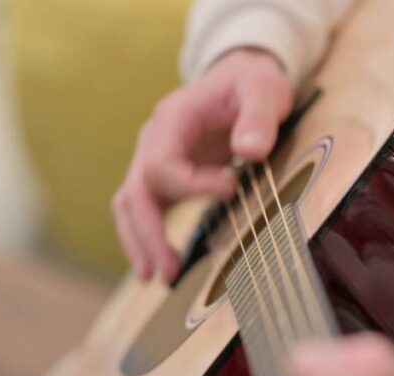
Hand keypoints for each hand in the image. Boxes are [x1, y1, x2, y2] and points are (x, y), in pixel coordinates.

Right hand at [112, 48, 292, 281]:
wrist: (239, 79)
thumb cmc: (251, 84)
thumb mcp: (263, 89)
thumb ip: (258, 116)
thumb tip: (250, 151)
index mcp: (172, 119)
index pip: (163, 164)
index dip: (191, 185)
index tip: (231, 189)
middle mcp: (153, 141)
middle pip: (135, 193)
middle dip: (148, 234)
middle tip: (167, 272)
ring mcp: (154, 160)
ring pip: (130, 206)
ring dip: (140, 243)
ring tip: (158, 278)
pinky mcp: (165, 178)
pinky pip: (144, 210)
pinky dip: (147, 238)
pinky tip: (161, 266)